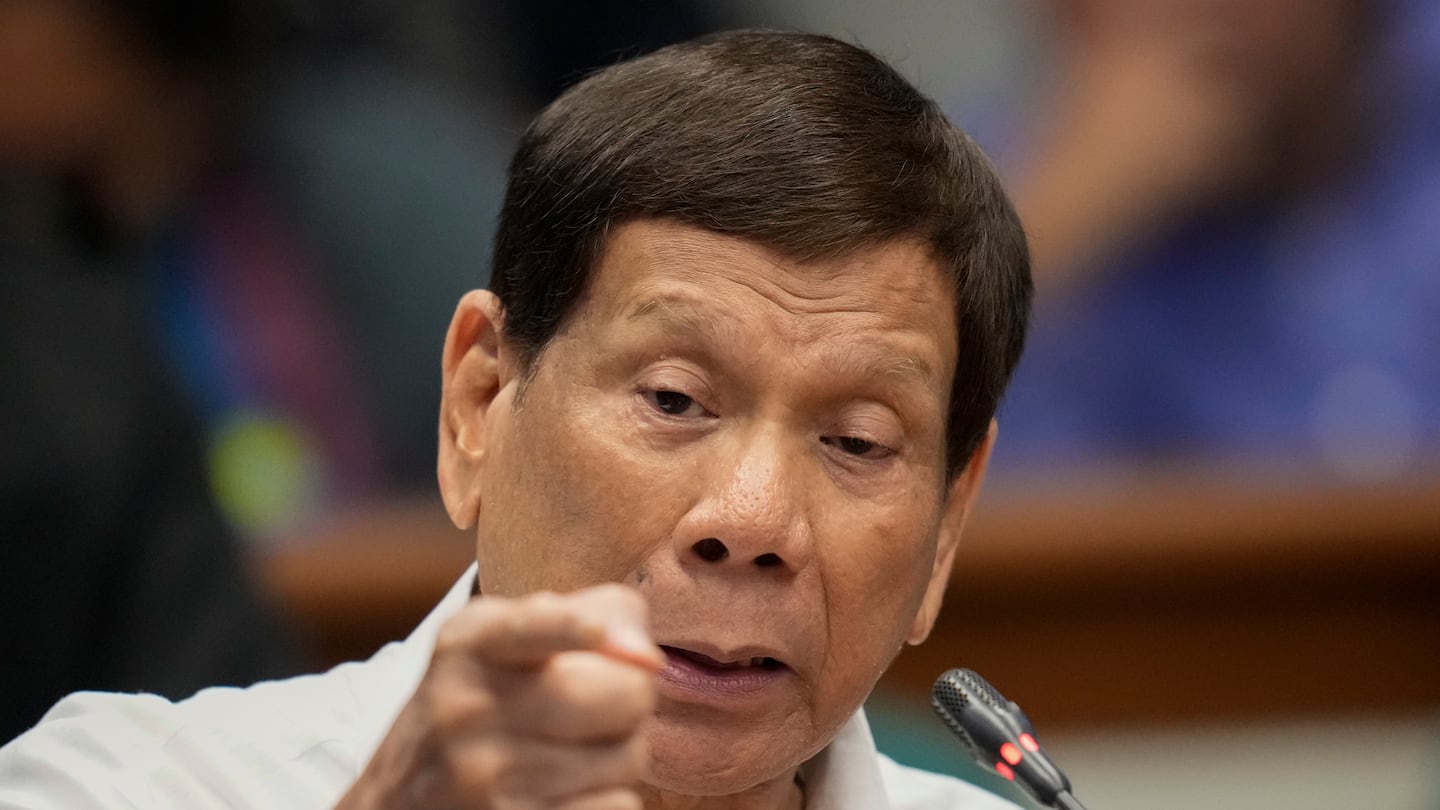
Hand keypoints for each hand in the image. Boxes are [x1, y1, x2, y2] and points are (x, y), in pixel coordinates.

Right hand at [337, 584, 663, 808]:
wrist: (396, 802)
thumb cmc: (476, 708)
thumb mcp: (504, 640)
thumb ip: (588, 615)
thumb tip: (645, 656)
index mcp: (471, 644)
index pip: (530, 627)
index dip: (573, 628)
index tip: (603, 636)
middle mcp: (469, 709)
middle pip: (623, 693)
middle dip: (632, 699)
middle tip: (601, 707)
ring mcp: (485, 778)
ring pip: (628, 757)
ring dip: (620, 754)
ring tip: (573, 751)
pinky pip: (616, 806)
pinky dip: (608, 798)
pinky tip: (569, 791)